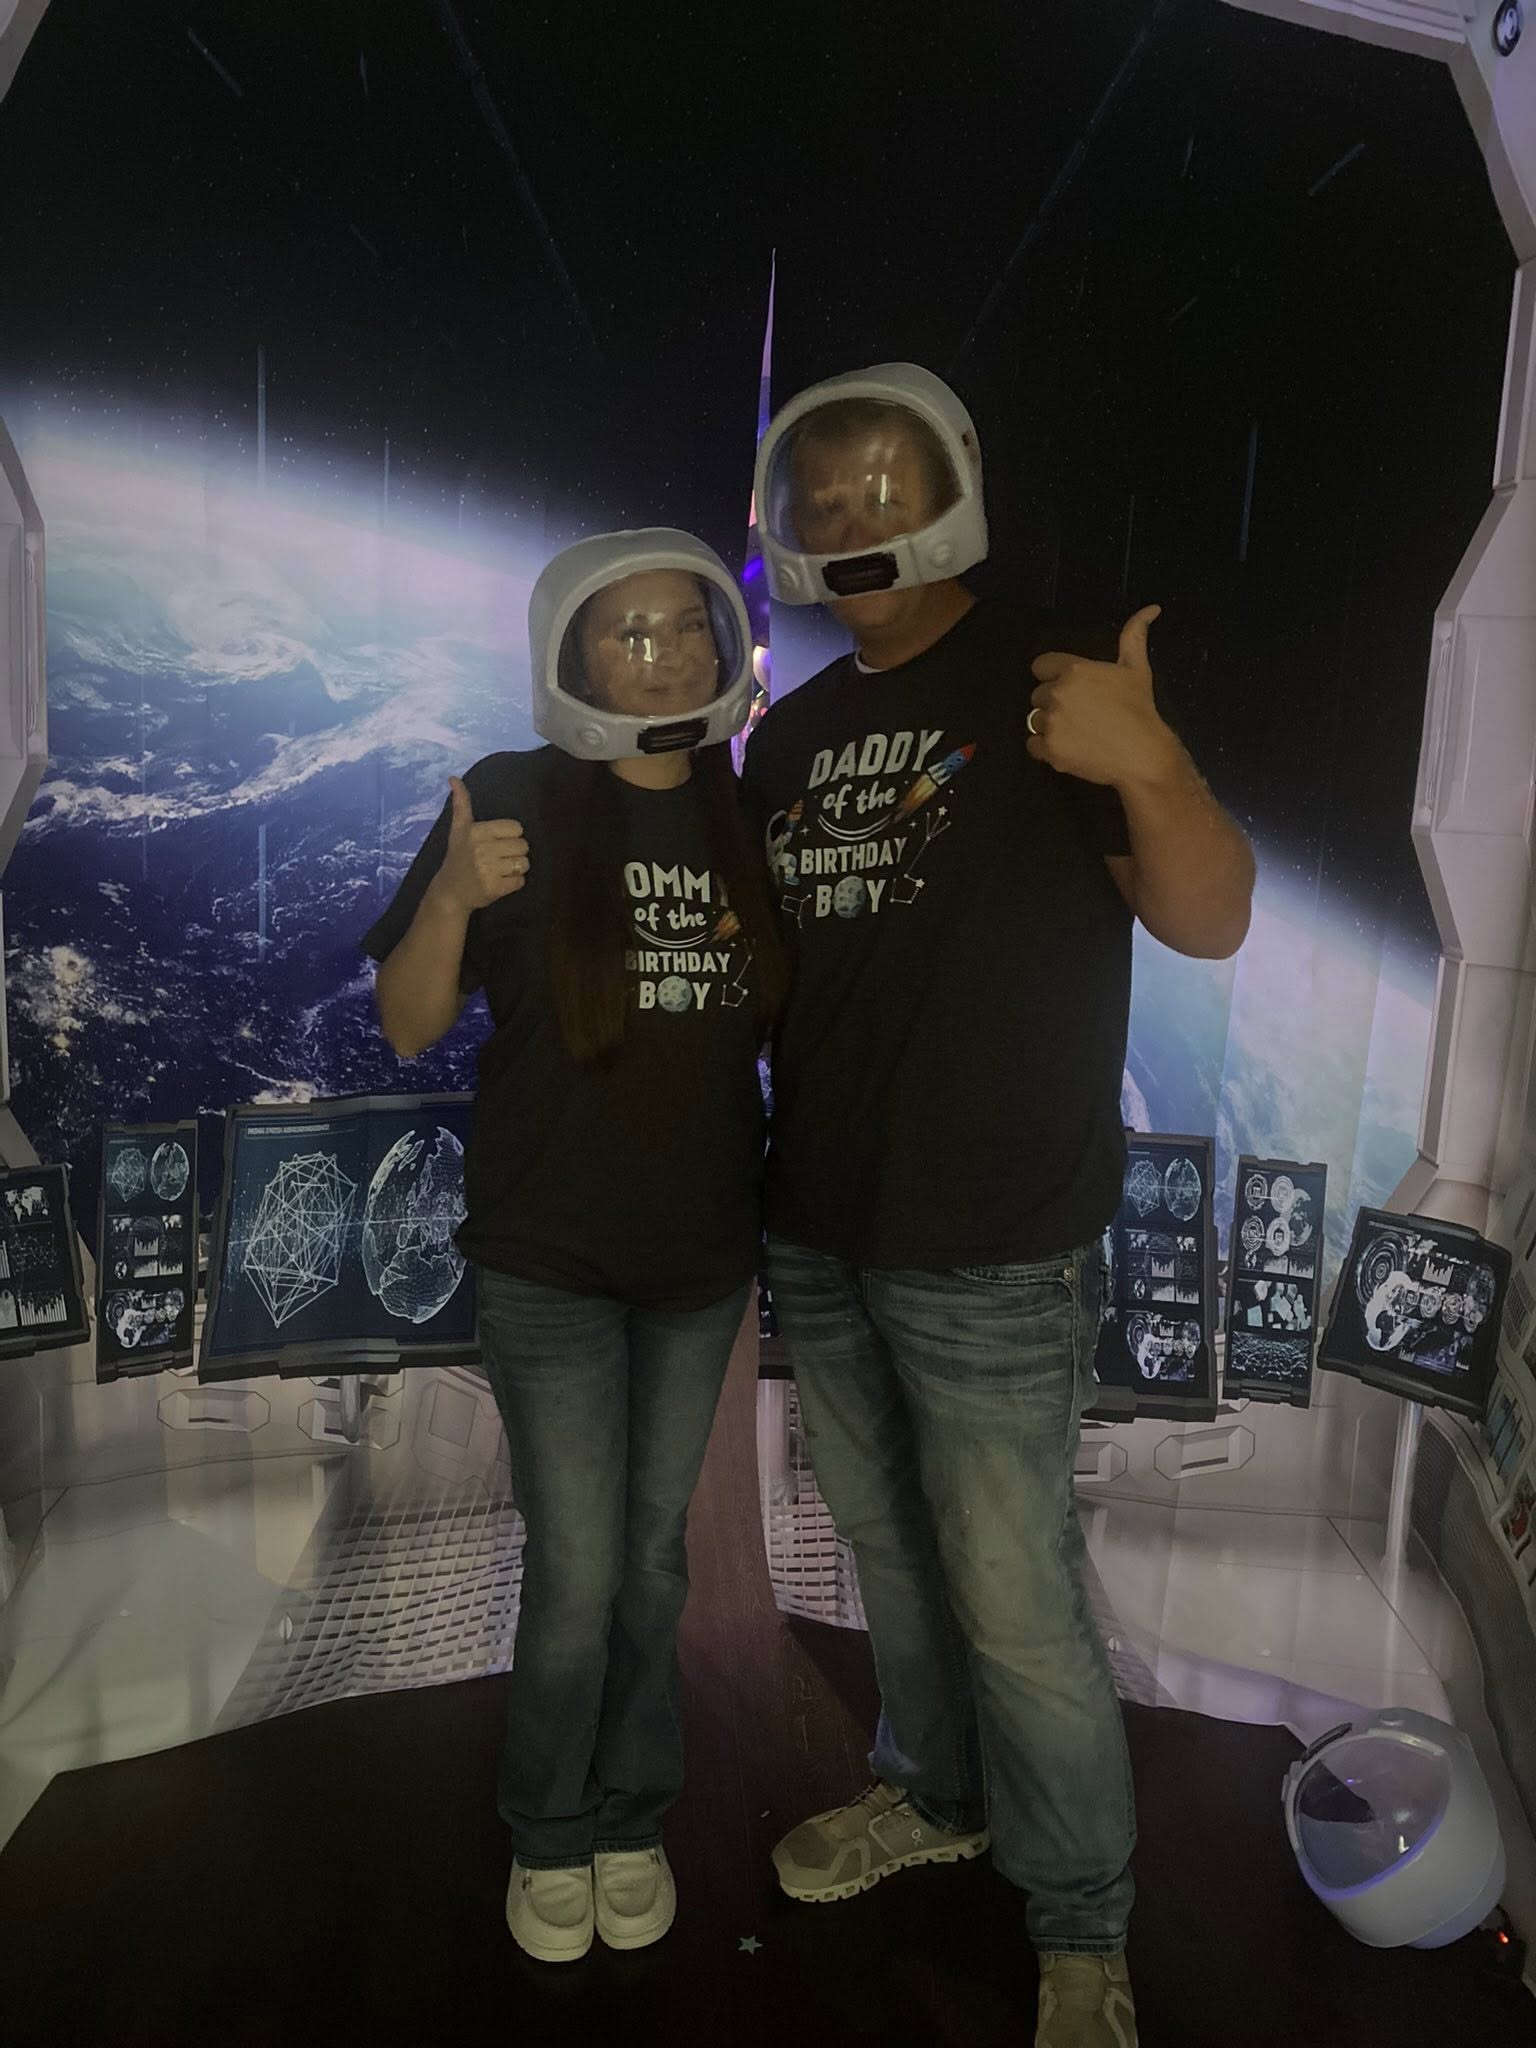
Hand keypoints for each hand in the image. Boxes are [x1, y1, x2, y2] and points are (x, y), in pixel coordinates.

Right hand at [433, 776, 529, 914]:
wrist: (449, 891)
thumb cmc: (458, 856)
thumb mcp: (458, 828)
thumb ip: (461, 803)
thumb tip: (454, 777)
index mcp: (476, 831)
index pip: (516, 828)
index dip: (510, 836)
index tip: (496, 842)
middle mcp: (481, 849)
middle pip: (523, 846)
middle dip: (514, 852)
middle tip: (498, 858)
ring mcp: (488, 870)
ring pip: (524, 863)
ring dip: (516, 868)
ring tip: (500, 870)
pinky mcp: (495, 889)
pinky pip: (520, 881)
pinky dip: (514, 883)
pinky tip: (499, 881)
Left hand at [1027, 604, 1179, 789]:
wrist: (1142, 754)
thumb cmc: (1139, 710)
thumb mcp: (1137, 668)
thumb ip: (1134, 636)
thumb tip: (1152, 608)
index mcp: (1074, 670)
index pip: (1040, 666)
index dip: (1052, 676)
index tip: (1070, 688)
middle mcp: (1057, 694)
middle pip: (1038, 695)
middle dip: (1054, 703)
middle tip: (1080, 713)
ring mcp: (1051, 723)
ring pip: (1035, 720)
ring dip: (1050, 726)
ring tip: (1077, 732)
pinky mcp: (1049, 749)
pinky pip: (1033, 745)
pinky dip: (1045, 748)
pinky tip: (1068, 747)